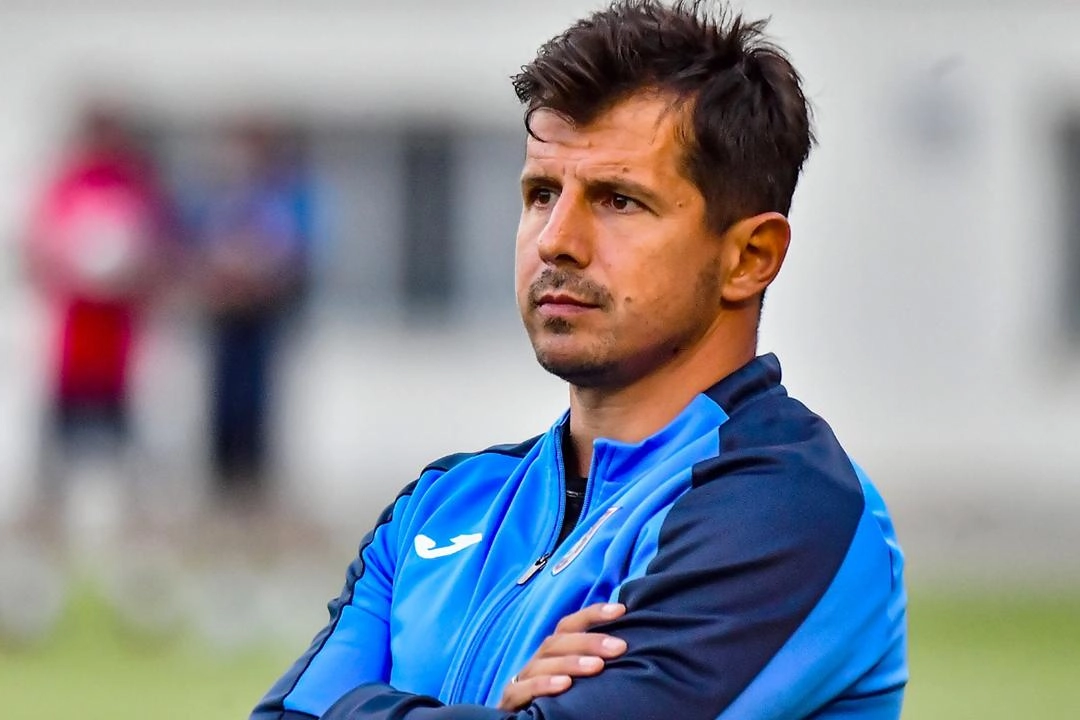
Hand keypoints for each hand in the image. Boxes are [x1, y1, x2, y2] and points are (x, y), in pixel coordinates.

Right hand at [497, 602, 626, 710]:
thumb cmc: (561, 701)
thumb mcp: (579, 680)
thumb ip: (597, 663)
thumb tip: (628, 648)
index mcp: (554, 653)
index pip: (570, 625)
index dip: (593, 614)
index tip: (621, 609)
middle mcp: (538, 661)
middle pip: (559, 642)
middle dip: (590, 641)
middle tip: (619, 647)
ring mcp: (523, 679)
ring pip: (544, 663)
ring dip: (571, 662)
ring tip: (597, 666)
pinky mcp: (511, 699)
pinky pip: (523, 689)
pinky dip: (544, 685)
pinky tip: (564, 685)